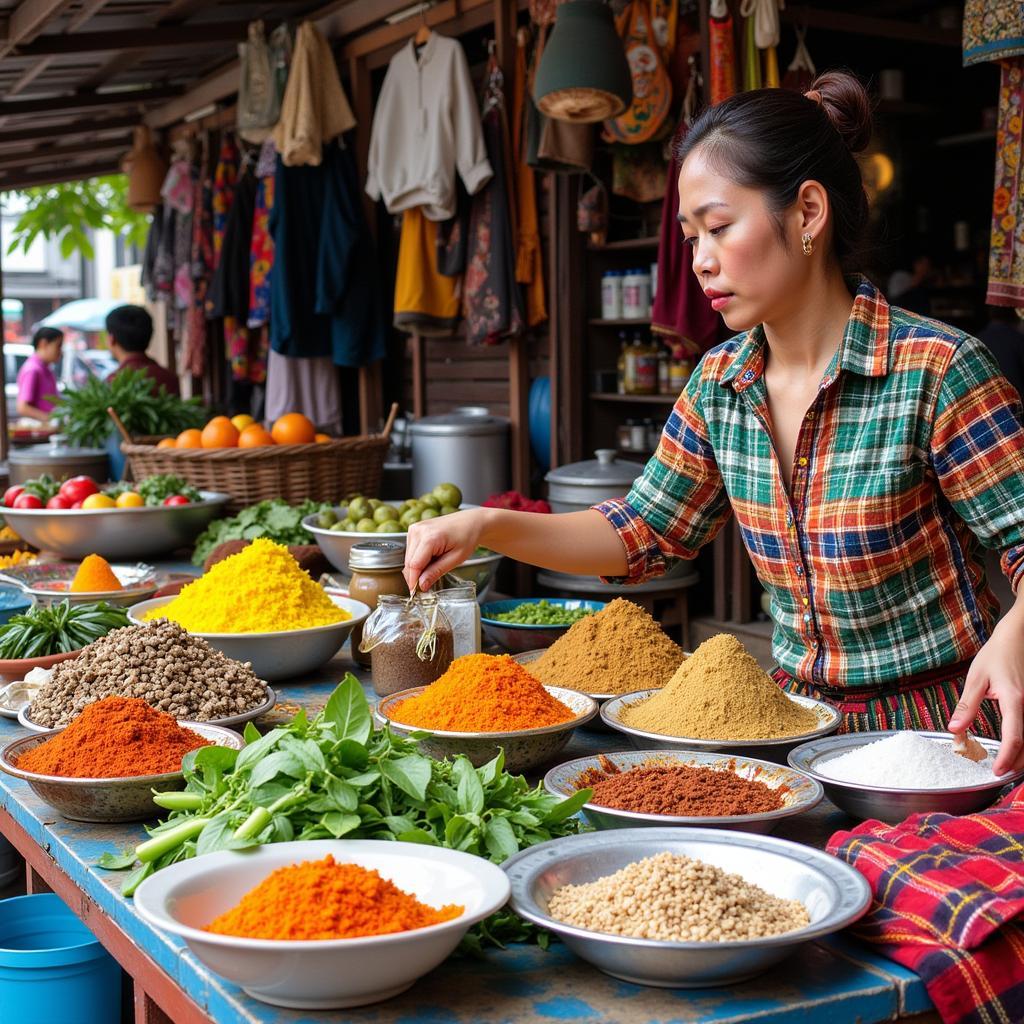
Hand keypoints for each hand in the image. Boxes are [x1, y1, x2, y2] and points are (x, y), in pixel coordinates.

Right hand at [403, 509, 485, 592]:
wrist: (471, 521)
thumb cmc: (467, 536)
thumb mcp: (456, 558)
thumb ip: (436, 572)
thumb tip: (422, 585)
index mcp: (430, 537)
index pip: (414, 565)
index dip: (414, 581)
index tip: (415, 593)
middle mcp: (418, 531)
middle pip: (409, 562)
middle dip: (415, 576)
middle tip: (425, 586)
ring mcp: (415, 529)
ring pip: (408, 557)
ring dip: (416, 568)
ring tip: (434, 566)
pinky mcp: (414, 530)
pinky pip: (411, 550)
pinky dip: (418, 559)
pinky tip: (430, 559)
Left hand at [948, 623, 1023, 775]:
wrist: (1017, 639)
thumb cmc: (996, 655)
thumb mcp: (976, 678)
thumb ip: (966, 706)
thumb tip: (954, 729)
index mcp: (1015, 701)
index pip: (1014, 737)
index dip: (1006, 758)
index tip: (996, 771)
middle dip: (1016, 762)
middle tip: (1000, 773)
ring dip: (1021, 754)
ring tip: (1005, 765)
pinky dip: (1022, 742)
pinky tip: (1014, 749)